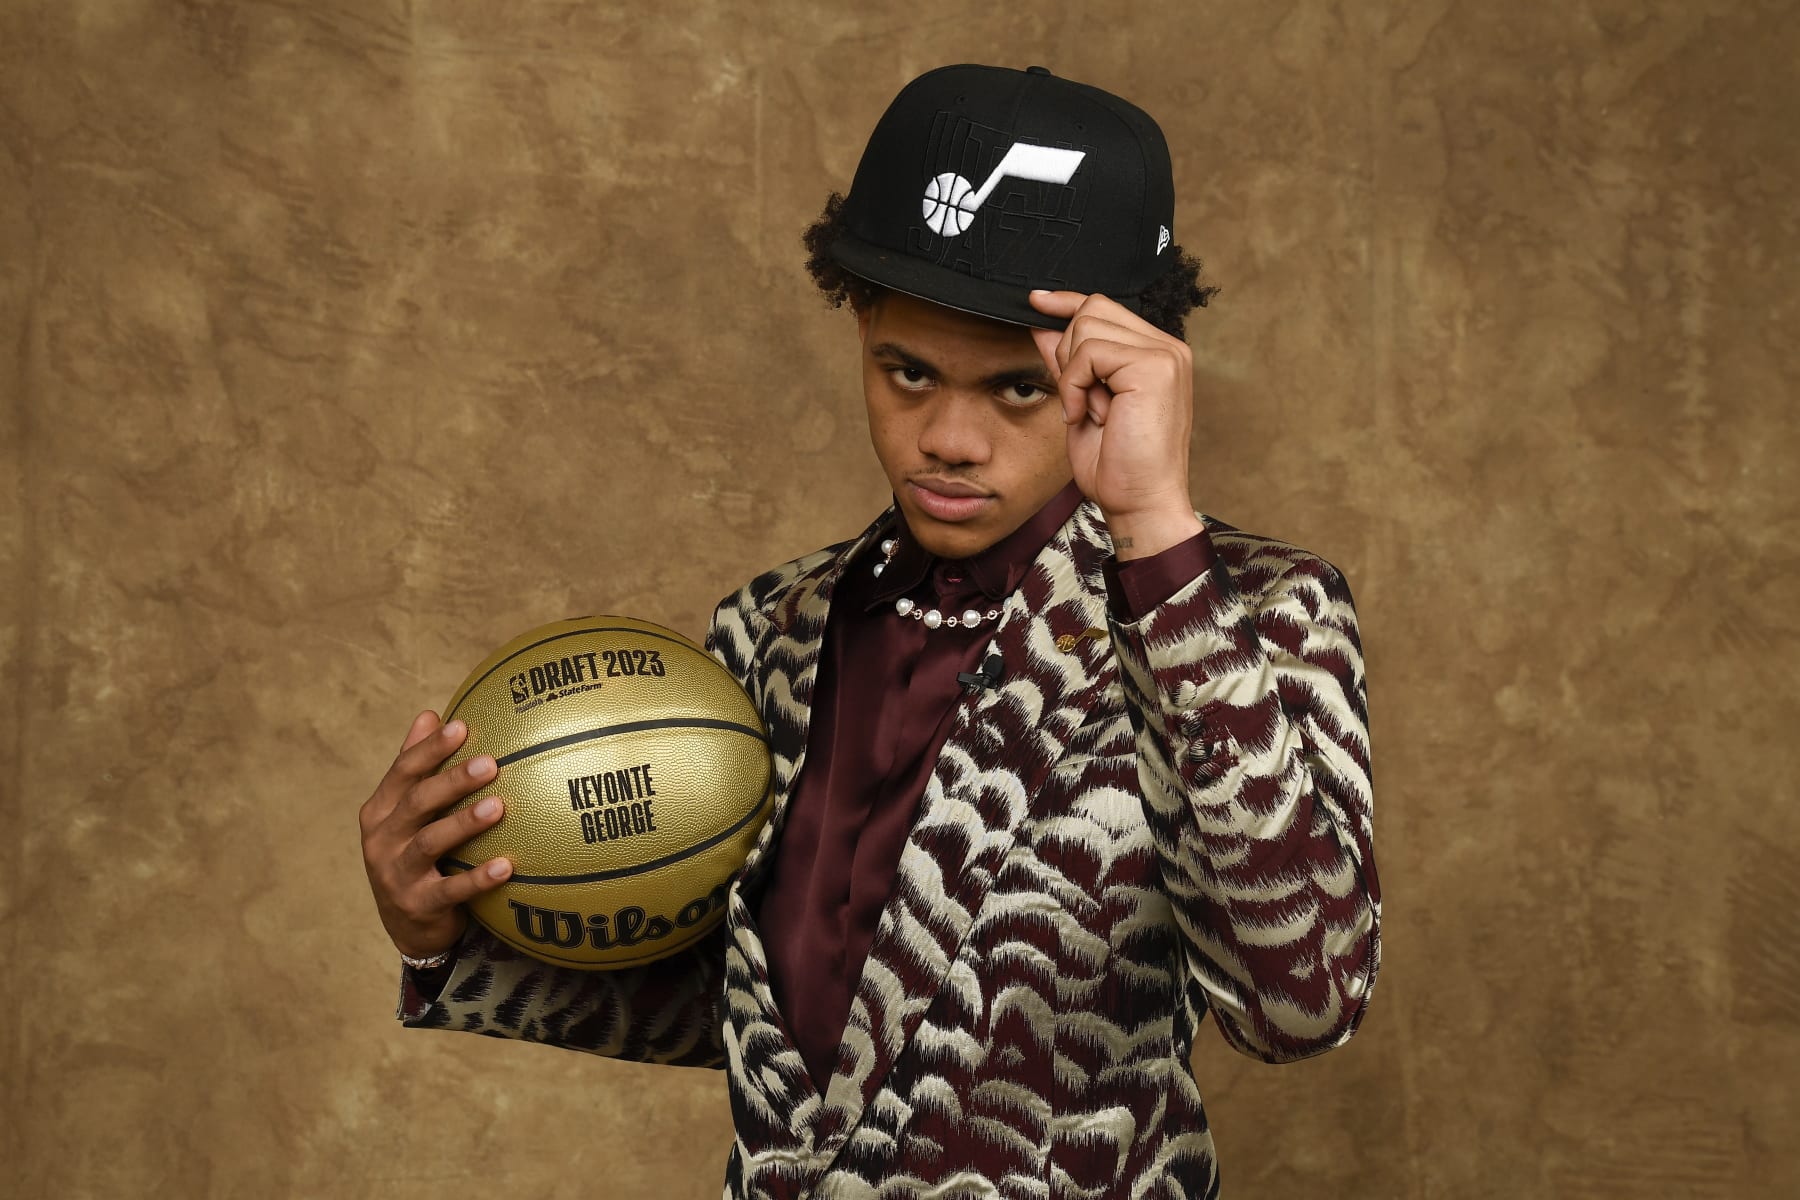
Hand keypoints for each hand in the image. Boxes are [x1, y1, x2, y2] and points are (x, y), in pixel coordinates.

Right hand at [358, 711, 513, 959]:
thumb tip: (430, 713)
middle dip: (452, 781)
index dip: (430, 748)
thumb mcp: (406, 813)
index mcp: (380, 810)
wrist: (407, 925)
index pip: (403, 771)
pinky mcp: (416, 905)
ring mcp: (396, 874)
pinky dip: (477, 879)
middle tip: (491, 763)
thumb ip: (416, 768)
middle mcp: (381, 839)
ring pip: (429, 843)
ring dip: (464, 824)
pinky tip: (506, 867)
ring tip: (499, 806)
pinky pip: (450, 890)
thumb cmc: (414, 853)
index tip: (461, 726)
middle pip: (417, 803)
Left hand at [1029, 290, 1203, 559]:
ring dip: (1072, 374)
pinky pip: (1090, 353)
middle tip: (1079, 399)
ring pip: (1087, 327)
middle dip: (1068, 352)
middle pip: (1092, 309)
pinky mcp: (1154, 366)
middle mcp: (1167, 348)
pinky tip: (1088, 414)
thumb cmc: (1116, 466)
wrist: (1140, 504)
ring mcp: (1165, 354)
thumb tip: (1044, 324)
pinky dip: (1075, 385)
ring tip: (1090, 411)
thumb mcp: (1082, 404)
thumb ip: (1069, 363)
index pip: (1104, 307)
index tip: (1034, 301)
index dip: (1066, 302)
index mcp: (1156, 355)